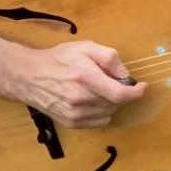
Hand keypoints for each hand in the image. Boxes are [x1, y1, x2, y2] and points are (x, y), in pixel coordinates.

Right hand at [15, 41, 146, 127]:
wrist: (28, 76)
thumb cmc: (59, 59)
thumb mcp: (85, 47)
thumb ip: (109, 57)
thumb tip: (126, 75)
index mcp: (85, 78)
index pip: (119, 94)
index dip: (136, 92)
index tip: (142, 87)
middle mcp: (80, 99)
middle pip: (116, 103)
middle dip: (120, 92)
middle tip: (109, 81)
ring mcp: (74, 113)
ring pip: (109, 113)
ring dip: (110, 102)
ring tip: (97, 89)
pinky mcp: (71, 123)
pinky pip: (99, 122)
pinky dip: (101, 112)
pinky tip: (91, 100)